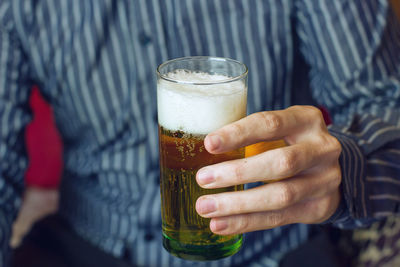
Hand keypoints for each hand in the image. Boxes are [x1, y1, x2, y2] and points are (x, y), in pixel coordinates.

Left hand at [195, 105, 341, 234]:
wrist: (328, 169)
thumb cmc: (289, 144)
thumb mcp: (278, 130)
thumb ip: (249, 137)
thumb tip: (199, 150)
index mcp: (306, 120)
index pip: (270, 124)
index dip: (238, 134)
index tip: (209, 144)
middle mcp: (322, 148)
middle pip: (281, 163)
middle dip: (238, 173)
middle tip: (202, 178)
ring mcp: (325, 180)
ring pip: (281, 196)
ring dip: (238, 204)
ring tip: (206, 207)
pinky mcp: (320, 207)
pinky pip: (279, 218)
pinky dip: (246, 222)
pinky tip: (221, 224)